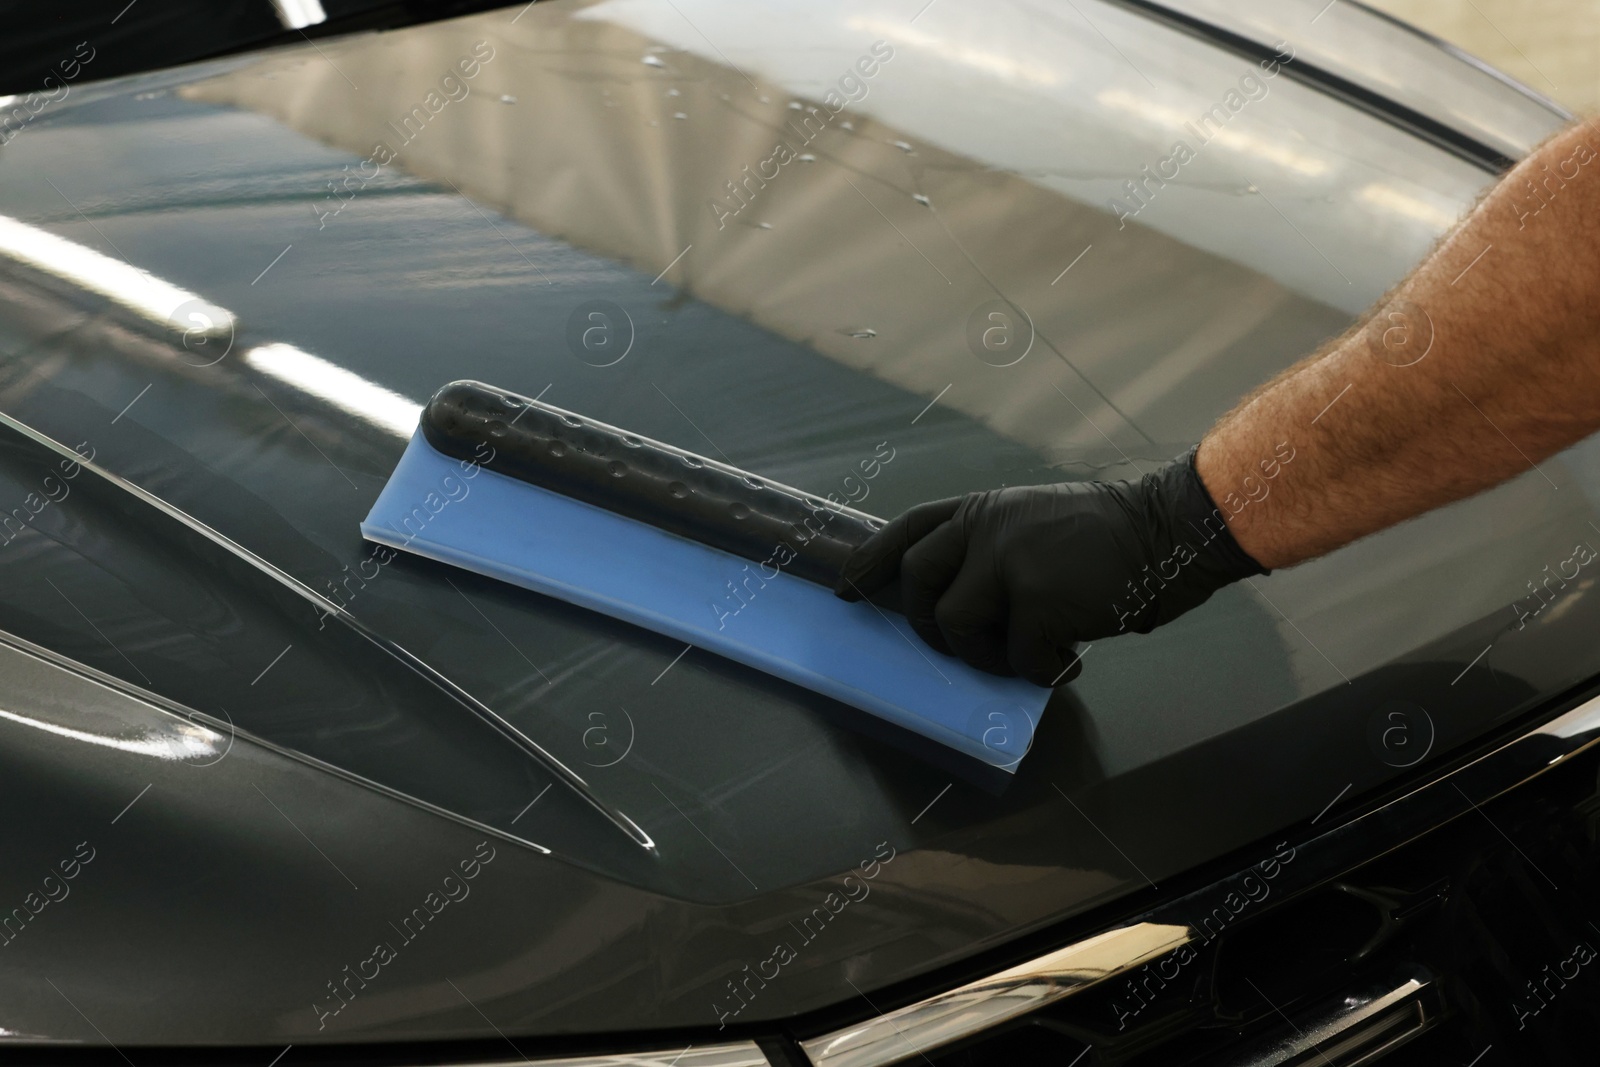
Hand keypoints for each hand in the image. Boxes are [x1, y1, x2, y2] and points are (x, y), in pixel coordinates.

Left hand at [832, 448, 1265, 685]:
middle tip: (960, 649)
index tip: (843, 588)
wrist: (1169, 530)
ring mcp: (1008, 563)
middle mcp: (986, 529)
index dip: (869, 560)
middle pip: (917, 582)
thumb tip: (958, 607)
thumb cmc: (1110, 535)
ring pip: (958, 627)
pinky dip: (1042, 670)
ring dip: (986, 657)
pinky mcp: (1038, 602)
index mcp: (983, 509)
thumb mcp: (1036, 522)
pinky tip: (1070, 660)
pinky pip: (1018, 657)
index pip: (908, 529)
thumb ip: (992, 550)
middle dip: (928, 627)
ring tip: (1028, 655)